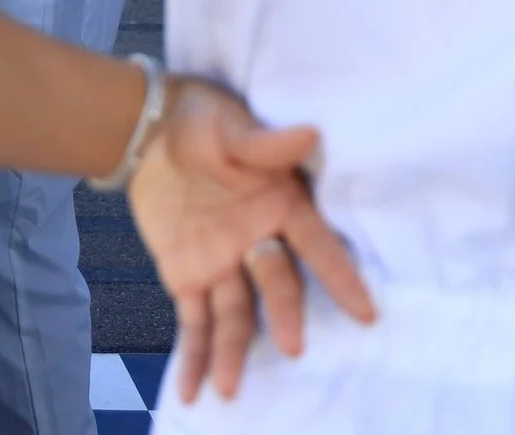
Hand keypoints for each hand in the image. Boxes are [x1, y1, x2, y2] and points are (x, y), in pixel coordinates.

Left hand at [127, 80, 375, 404]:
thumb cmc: (203, 122)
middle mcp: (258, 244)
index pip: (315, 246)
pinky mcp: (188, 278)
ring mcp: (224, 266)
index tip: (365, 311)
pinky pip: (193, 322)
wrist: (149, 131)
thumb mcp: (231, 129)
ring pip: (235, 317)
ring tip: (231, 390)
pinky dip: (192, 356)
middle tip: (293, 347)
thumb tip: (308, 133)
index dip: (339, 276)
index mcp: (280, 207)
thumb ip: (263, 144)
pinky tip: (191, 389)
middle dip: (285, 316)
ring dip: (234, 353)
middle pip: (276, 286)